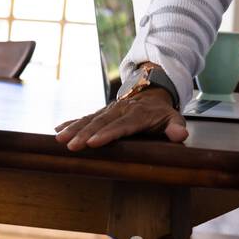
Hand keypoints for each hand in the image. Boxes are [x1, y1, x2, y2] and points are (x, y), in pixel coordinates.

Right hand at [54, 85, 188, 149]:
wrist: (152, 92)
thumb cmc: (162, 112)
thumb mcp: (173, 117)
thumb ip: (176, 127)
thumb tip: (180, 135)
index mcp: (138, 114)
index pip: (122, 125)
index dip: (108, 134)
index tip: (94, 143)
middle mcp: (121, 110)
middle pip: (101, 123)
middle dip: (85, 134)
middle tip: (72, 146)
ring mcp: (109, 110)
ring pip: (90, 119)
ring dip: (74, 129)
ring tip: (60, 139)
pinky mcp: (102, 112)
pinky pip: (85, 116)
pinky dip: (71, 122)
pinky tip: (58, 129)